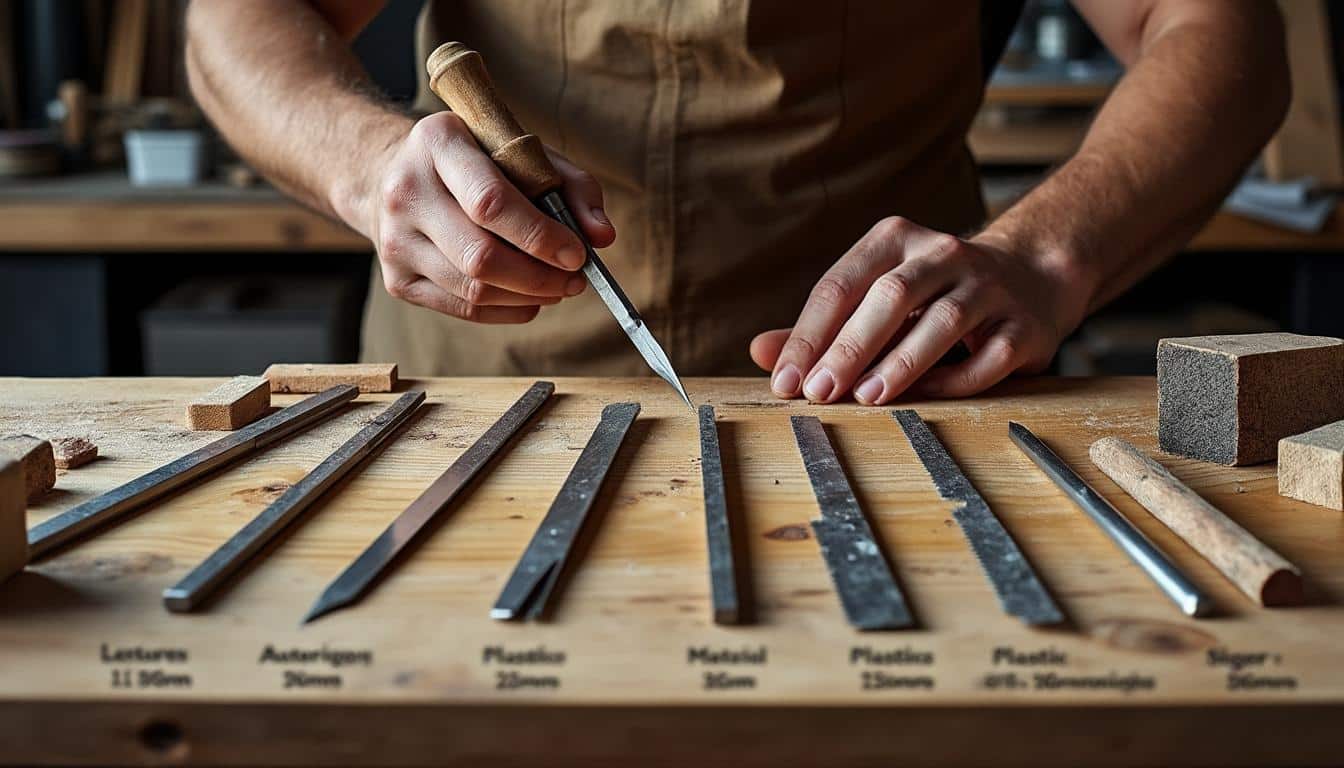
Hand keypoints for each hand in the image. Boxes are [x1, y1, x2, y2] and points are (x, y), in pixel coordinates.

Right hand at [369, 112, 612, 322]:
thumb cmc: (476, 161)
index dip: (539, 236)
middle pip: (480, 256)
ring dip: (529, 297)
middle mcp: (406, 191)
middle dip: (540, 277)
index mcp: (438, 143)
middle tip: (575, 280)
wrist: (393, 175)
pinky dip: (508, 310)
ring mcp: (394, 240)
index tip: (577, 254)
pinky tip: (530, 298)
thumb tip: (602, 236)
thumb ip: (572, 187)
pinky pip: (463, 309)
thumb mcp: (524, 152)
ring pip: (473, 289)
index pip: (490, 202)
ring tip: (558, 287)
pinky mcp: (397, 279)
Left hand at [750, 216, 1089, 403]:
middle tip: (818, 393)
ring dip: (902, 361)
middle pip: (889, 297)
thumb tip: (760, 353)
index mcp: (894, 240)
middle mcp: (942, 252)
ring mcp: (988, 285)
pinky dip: (955, 378)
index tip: (784, 380)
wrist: (1030, 279)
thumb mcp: (874, 300)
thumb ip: (820, 328)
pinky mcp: (1023, 322)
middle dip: (849, 348)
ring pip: (942, 319)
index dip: (808, 335)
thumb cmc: (931, 297)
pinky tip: (924, 397)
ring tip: (868, 397)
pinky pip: (988, 354)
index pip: (840, 285)